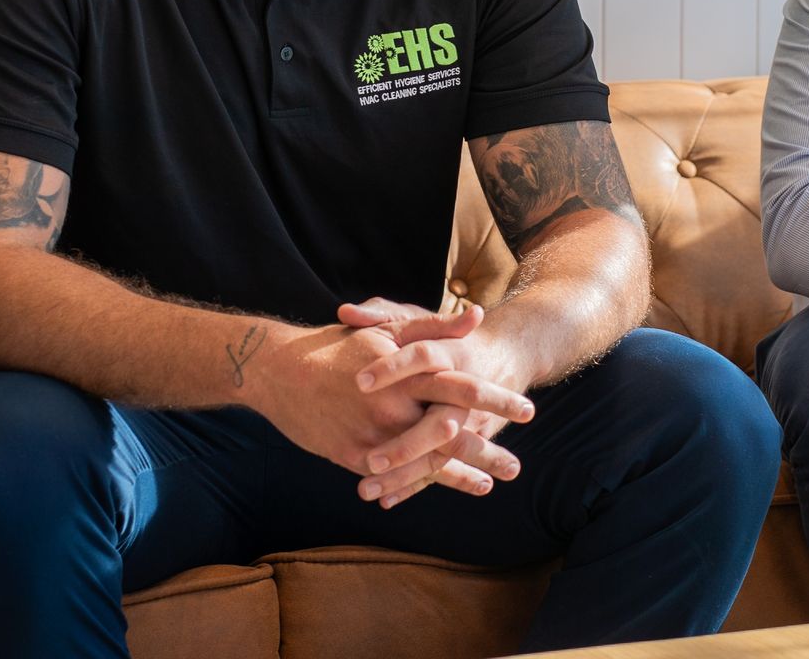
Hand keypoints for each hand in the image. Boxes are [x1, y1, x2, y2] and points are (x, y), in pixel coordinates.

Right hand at [248, 320, 533, 498]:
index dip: (494, 399)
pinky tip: (437, 492)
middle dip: (487, 448)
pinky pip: (395, 476)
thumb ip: (435, 327)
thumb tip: (477, 316)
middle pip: (451, 431)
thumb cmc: (340, 345)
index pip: (461, 386)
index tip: (526, 409)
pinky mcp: (355, 456)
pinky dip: (422, 486)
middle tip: (517, 466)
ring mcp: (375, 435)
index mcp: (407, 372)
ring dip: (463, 473)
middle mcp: (395, 406)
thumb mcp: (389, 328)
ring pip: (427, 461)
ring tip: (495, 481)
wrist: (282, 372)